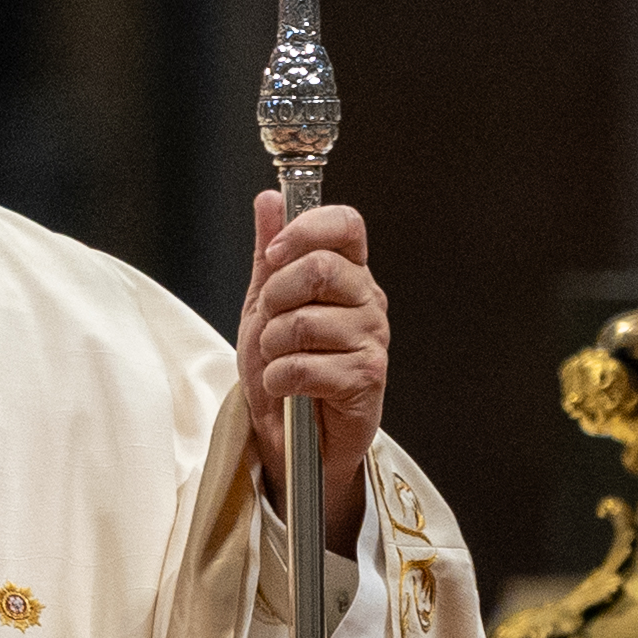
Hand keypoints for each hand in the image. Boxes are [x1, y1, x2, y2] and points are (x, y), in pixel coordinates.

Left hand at [239, 191, 387, 553]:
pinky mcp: (367, 379)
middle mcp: (367, 301)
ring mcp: (372, 339)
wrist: (295, 438)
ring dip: (273, 347)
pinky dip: (280, 379)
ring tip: (278, 362)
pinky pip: (307, 365)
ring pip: (305, 321)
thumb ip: (270, 254)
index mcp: (349, 274)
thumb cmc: (286, 369)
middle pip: (322, 268)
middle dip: (276, 296)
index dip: (307, 229)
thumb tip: (269, 199)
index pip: (346, 224)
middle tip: (268, 322)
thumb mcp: (265, 305)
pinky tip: (287, 387)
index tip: (276, 254)